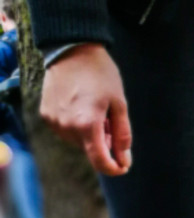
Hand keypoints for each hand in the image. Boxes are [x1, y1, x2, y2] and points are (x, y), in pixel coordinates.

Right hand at [40, 44, 131, 176]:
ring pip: (78, 141)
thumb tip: (124, 162)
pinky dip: (76, 126)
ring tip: (94, 108)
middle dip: (103, 142)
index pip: (100, 161)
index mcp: (87, 124)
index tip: (123, 166)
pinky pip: (65, 130)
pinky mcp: (46, 114)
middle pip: (90, 150)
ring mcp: (54, 121)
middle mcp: (67, 126)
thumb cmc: (101, 75)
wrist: (72, 49)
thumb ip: (122, 136)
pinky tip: (80, 106)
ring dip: (89, 134)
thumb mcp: (119, 104)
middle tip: (109, 120)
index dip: (114, 168)